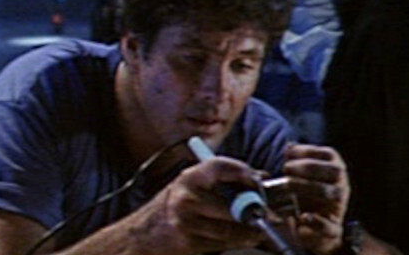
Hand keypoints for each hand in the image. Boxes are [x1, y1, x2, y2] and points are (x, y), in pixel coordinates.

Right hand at [118, 156, 265, 254]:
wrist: (141, 235)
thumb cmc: (172, 208)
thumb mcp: (190, 187)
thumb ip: (220, 181)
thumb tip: (261, 177)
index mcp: (189, 177)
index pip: (222, 166)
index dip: (245, 173)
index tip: (258, 182)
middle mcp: (186, 197)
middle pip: (234, 203)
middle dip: (255, 210)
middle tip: (266, 213)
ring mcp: (187, 221)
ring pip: (233, 228)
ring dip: (250, 231)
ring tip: (258, 230)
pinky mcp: (189, 242)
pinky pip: (224, 243)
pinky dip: (238, 242)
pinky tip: (243, 239)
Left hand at [281, 143, 349, 254]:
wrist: (316, 230)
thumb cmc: (308, 196)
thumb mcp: (302, 177)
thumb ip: (295, 161)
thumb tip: (289, 146)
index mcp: (336, 170)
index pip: (329, 154)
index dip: (309, 151)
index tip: (289, 154)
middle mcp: (342, 186)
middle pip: (334, 171)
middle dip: (309, 167)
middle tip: (286, 169)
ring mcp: (340, 207)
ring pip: (333, 194)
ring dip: (308, 187)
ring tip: (288, 185)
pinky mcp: (334, 230)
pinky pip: (330, 226)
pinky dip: (316, 222)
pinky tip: (303, 216)